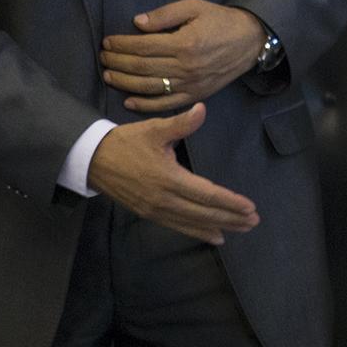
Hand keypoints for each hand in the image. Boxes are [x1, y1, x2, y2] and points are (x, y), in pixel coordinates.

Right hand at [87, 104, 258, 244]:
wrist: (92, 159)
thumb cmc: (126, 142)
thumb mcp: (154, 129)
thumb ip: (181, 123)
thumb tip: (202, 110)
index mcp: (168, 177)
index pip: (206, 193)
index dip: (229, 201)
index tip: (250, 207)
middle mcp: (163, 198)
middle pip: (203, 212)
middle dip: (230, 218)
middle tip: (254, 221)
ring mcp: (155, 209)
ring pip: (192, 222)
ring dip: (218, 227)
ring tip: (242, 229)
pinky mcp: (148, 214)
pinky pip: (178, 226)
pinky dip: (198, 232)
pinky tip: (216, 237)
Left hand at [99, 0, 263, 112]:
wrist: (251, 40)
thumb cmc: (221, 20)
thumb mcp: (195, 6)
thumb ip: (165, 14)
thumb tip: (137, 23)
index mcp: (184, 43)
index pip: (143, 46)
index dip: (121, 45)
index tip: (107, 42)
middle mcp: (186, 66)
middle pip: (142, 67)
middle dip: (118, 63)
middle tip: (103, 58)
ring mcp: (191, 83)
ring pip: (150, 87)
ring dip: (125, 83)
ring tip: (108, 76)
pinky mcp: (196, 94)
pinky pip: (167, 104)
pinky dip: (146, 105)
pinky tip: (129, 101)